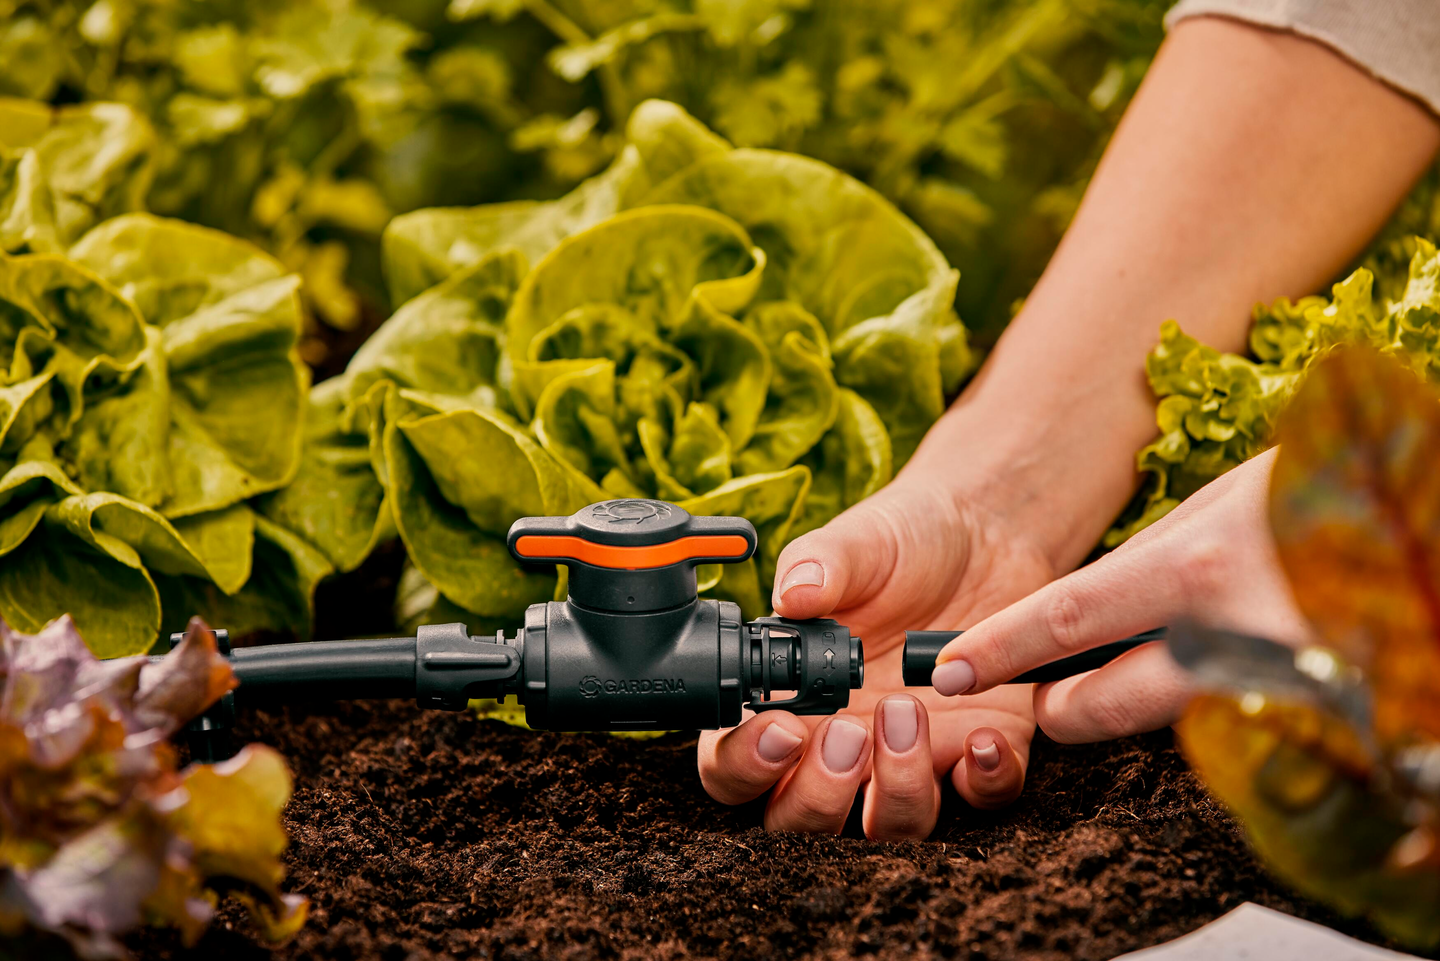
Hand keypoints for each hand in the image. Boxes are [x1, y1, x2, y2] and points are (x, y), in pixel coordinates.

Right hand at [697, 467, 1054, 839]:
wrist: (984, 535)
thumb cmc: (901, 542)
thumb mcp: (855, 542)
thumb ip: (817, 565)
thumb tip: (792, 595)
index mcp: (784, 702)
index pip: (732, 766)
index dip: (745, 766)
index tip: (782, 729)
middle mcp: (836, 746)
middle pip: (798, 822)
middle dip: (817, 796)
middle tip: (847, 733)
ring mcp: (904, 761)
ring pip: (886, 829)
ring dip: (895, 789)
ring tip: (908, 711)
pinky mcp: (974, 754)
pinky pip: (978, 799)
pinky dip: (983, 781)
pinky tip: (982, 737)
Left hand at [932, 449, 1312, 742]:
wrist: (1431, 512)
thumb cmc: (1322, 491)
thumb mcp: (1229, 500)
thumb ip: (1157, 558)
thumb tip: (1089, 610)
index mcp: (1201, 563)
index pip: (1070, 617)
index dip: (1002, 647)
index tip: (950, 664)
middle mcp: (1238, 631)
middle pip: (1107, 704)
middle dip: (1061, 709)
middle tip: (1041, 698)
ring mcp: (1283, 683)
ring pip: (1170, 723)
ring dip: (1134, 708)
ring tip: (1125, 682)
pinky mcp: (1322, 717)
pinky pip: (1235, 729)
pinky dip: (1210, 710)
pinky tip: (1221, 675)